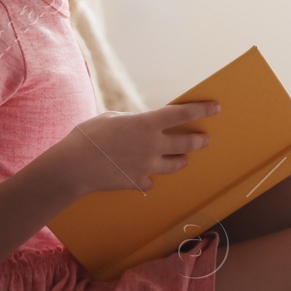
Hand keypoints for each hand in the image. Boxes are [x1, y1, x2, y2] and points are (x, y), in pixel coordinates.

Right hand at [61, 100, 218, 195]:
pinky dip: (150, 177)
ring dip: (181, 160)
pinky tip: (147, 176)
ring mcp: (148, 166)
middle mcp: (152, 145)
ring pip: (175, 164)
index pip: (181, 114)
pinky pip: (151, 180)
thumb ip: (132, 121)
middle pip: (186, 143)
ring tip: (184, 158)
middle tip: (205, 139)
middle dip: (198, 140)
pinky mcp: (139, 182)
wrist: (74, 167)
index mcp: (146, 123)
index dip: (201, 109)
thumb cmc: (88, 137)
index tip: (216, 108)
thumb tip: (139, 127)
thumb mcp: (111, 118)